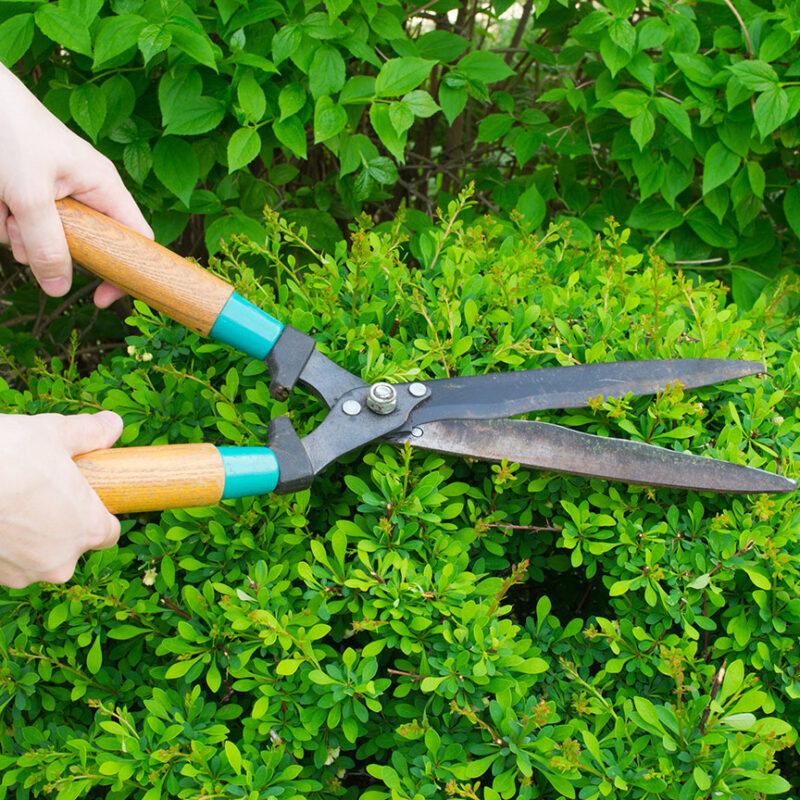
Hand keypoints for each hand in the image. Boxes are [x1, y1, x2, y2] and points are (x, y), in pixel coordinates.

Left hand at [0, 64, 152, 307]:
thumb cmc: (8, 129)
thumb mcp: (29, 195)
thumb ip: (46, 245)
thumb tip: (60, 291)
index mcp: (104, 187)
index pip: (135, 241)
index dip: (125, 272)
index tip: (100, 298)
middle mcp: (84, 193)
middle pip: (78, 246)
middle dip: (43, 244)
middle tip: (19, 222)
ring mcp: (53, 194)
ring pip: (41, 239)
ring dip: (13, 230)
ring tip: (1, 199)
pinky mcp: (26, 192)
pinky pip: (18, 226)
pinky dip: (1, 218)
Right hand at [0, 411, 122, 587]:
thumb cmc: (10, 454)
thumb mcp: (56, 433)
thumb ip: (91, 433)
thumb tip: (112, 425)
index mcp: (89, 529)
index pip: (108, 533)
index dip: (97, 513)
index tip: (83, 497)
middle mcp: (60, 561)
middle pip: (70, 546)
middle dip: (59, 523)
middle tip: (40, 491)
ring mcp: (21, 574)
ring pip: (34, 557)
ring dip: (27, 536)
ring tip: (10, 500)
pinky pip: (5, 561)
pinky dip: (1, 543)